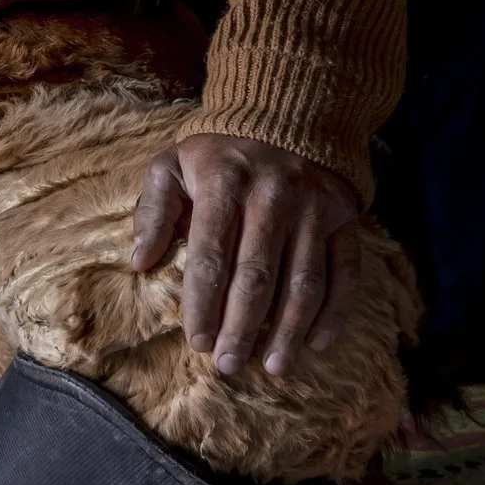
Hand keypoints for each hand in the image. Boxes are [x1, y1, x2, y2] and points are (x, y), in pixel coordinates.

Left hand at [129, 133, 362, 377]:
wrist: (285, 117)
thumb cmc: (218, 155)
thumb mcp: (174, 166)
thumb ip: (153, 211)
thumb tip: (139, 262)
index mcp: (224, 182)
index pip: (212, 255)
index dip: (203, 303)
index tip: (196, 341)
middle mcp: (273, 195)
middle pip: (258, 276)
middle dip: (241, 327)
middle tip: (228, 364)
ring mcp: (314, 209)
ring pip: (304, 282)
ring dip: (289, 331)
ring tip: (272, 367)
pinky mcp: (345, 219)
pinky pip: (345, 273)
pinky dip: (334, 313)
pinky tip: (316, 345)